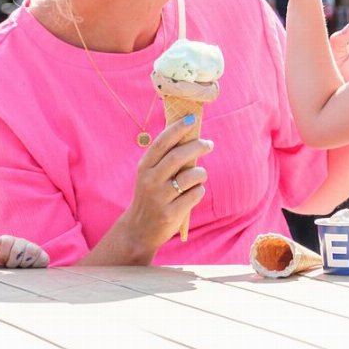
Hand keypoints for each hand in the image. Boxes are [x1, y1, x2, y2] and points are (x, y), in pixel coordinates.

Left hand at [0, 235, 50, 267]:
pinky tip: (28, 270)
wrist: (6, 284)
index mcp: (8, 241)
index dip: (2, 255)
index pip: (6, 241)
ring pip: (31, 251)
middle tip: (10, 267)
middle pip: (18, 248)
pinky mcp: (43, 258)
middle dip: (11, 262)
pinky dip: (34, 265)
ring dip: (22, 264)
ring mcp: (33, 249)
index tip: (1, 262)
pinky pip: (41, 258)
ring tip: (19, 269)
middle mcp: (21, 243)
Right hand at [110, 115, 212, 258]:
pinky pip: (196, 194)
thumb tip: (189, 133)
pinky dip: (199, 191)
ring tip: (199, 175)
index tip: (192, 118)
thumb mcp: (150, 175)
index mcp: (144, 167)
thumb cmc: (151, 195)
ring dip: (201, 173)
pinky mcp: (171, 213)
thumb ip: (165, 158)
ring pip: (192, 176)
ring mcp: (160, 198)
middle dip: (197, 146)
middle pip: (178, 156)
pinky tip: (192, 194)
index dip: (177, 128)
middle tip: (209, 144)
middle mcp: (150, 181)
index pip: (162, 143)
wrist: (139, 230)